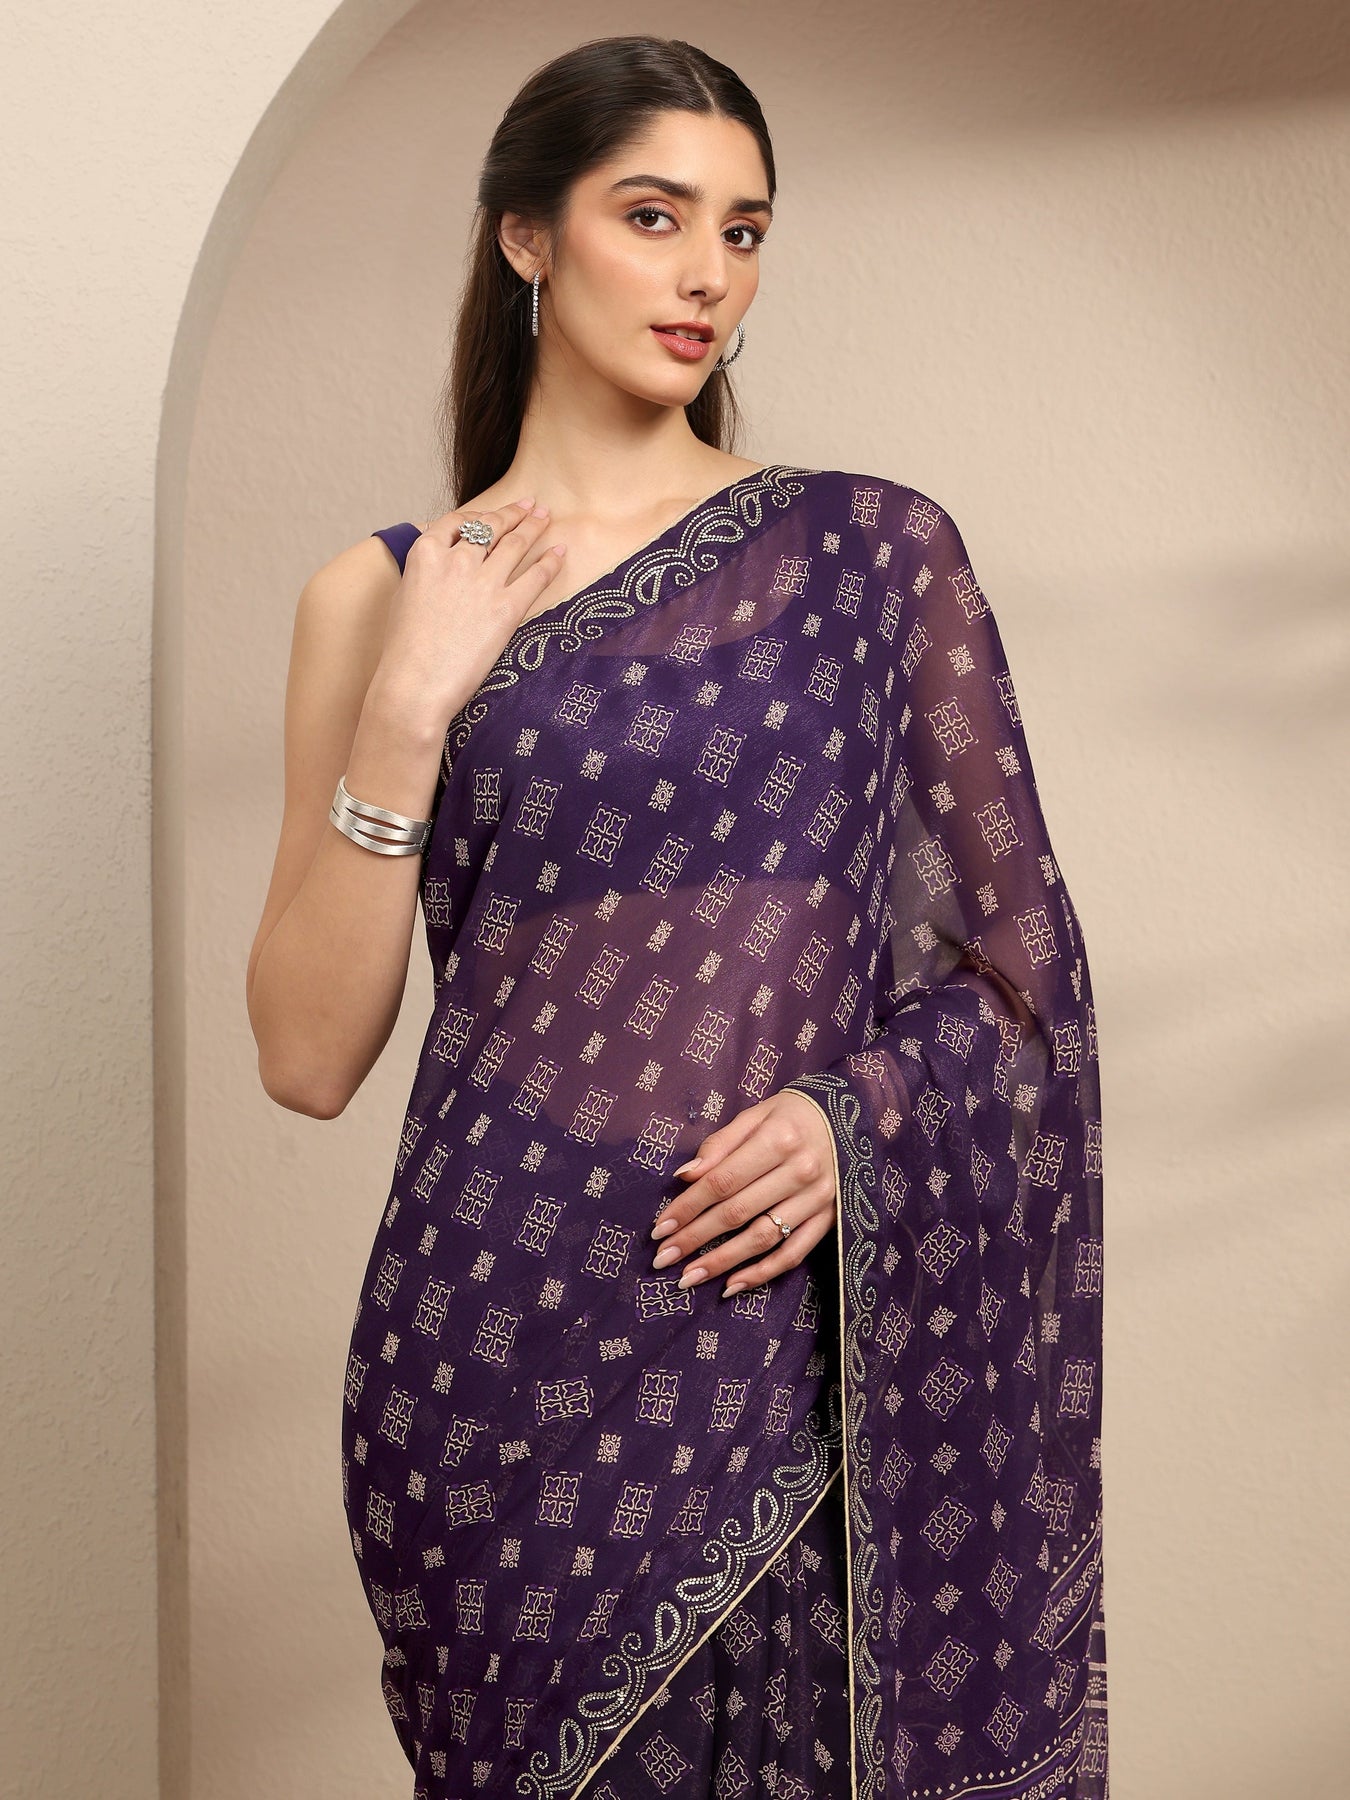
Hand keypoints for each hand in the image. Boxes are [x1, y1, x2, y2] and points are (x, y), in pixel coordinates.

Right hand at [372, 496, 567, 723]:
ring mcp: (483, 582)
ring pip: (515, 543)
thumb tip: (440, 564)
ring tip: (545, 517)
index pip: (457, 522)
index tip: (491, 514)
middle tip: (529, 505)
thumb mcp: (406, 597)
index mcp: (425, 554)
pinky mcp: (507, 608)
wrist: (415, 685)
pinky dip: (550, 562)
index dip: (478, 516)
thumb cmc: (405, 651)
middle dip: (513, 513)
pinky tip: (560, 553)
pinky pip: (536, 576)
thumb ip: (426, 573)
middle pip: (490, 527)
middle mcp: (456, 561)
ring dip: (533, 526)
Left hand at [648, 1089, 837, 1297]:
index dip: (688, 1207)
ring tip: (689, 1277)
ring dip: (722, 1262)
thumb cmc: (792, 1115)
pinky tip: (732, 1285)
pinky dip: (763, 1273)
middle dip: (695, 1238)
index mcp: (778, 1139)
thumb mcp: (756, 1115)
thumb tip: (684, 1177)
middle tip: (663, 1258)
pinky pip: (793, 1254)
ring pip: (762, 1239)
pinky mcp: (829, 1220)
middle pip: (737, 1213)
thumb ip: (719, 1145)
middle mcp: (800, 1171)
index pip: (722, 1181)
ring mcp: (817, 1200)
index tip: (660, 1228)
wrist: (848, 1119)